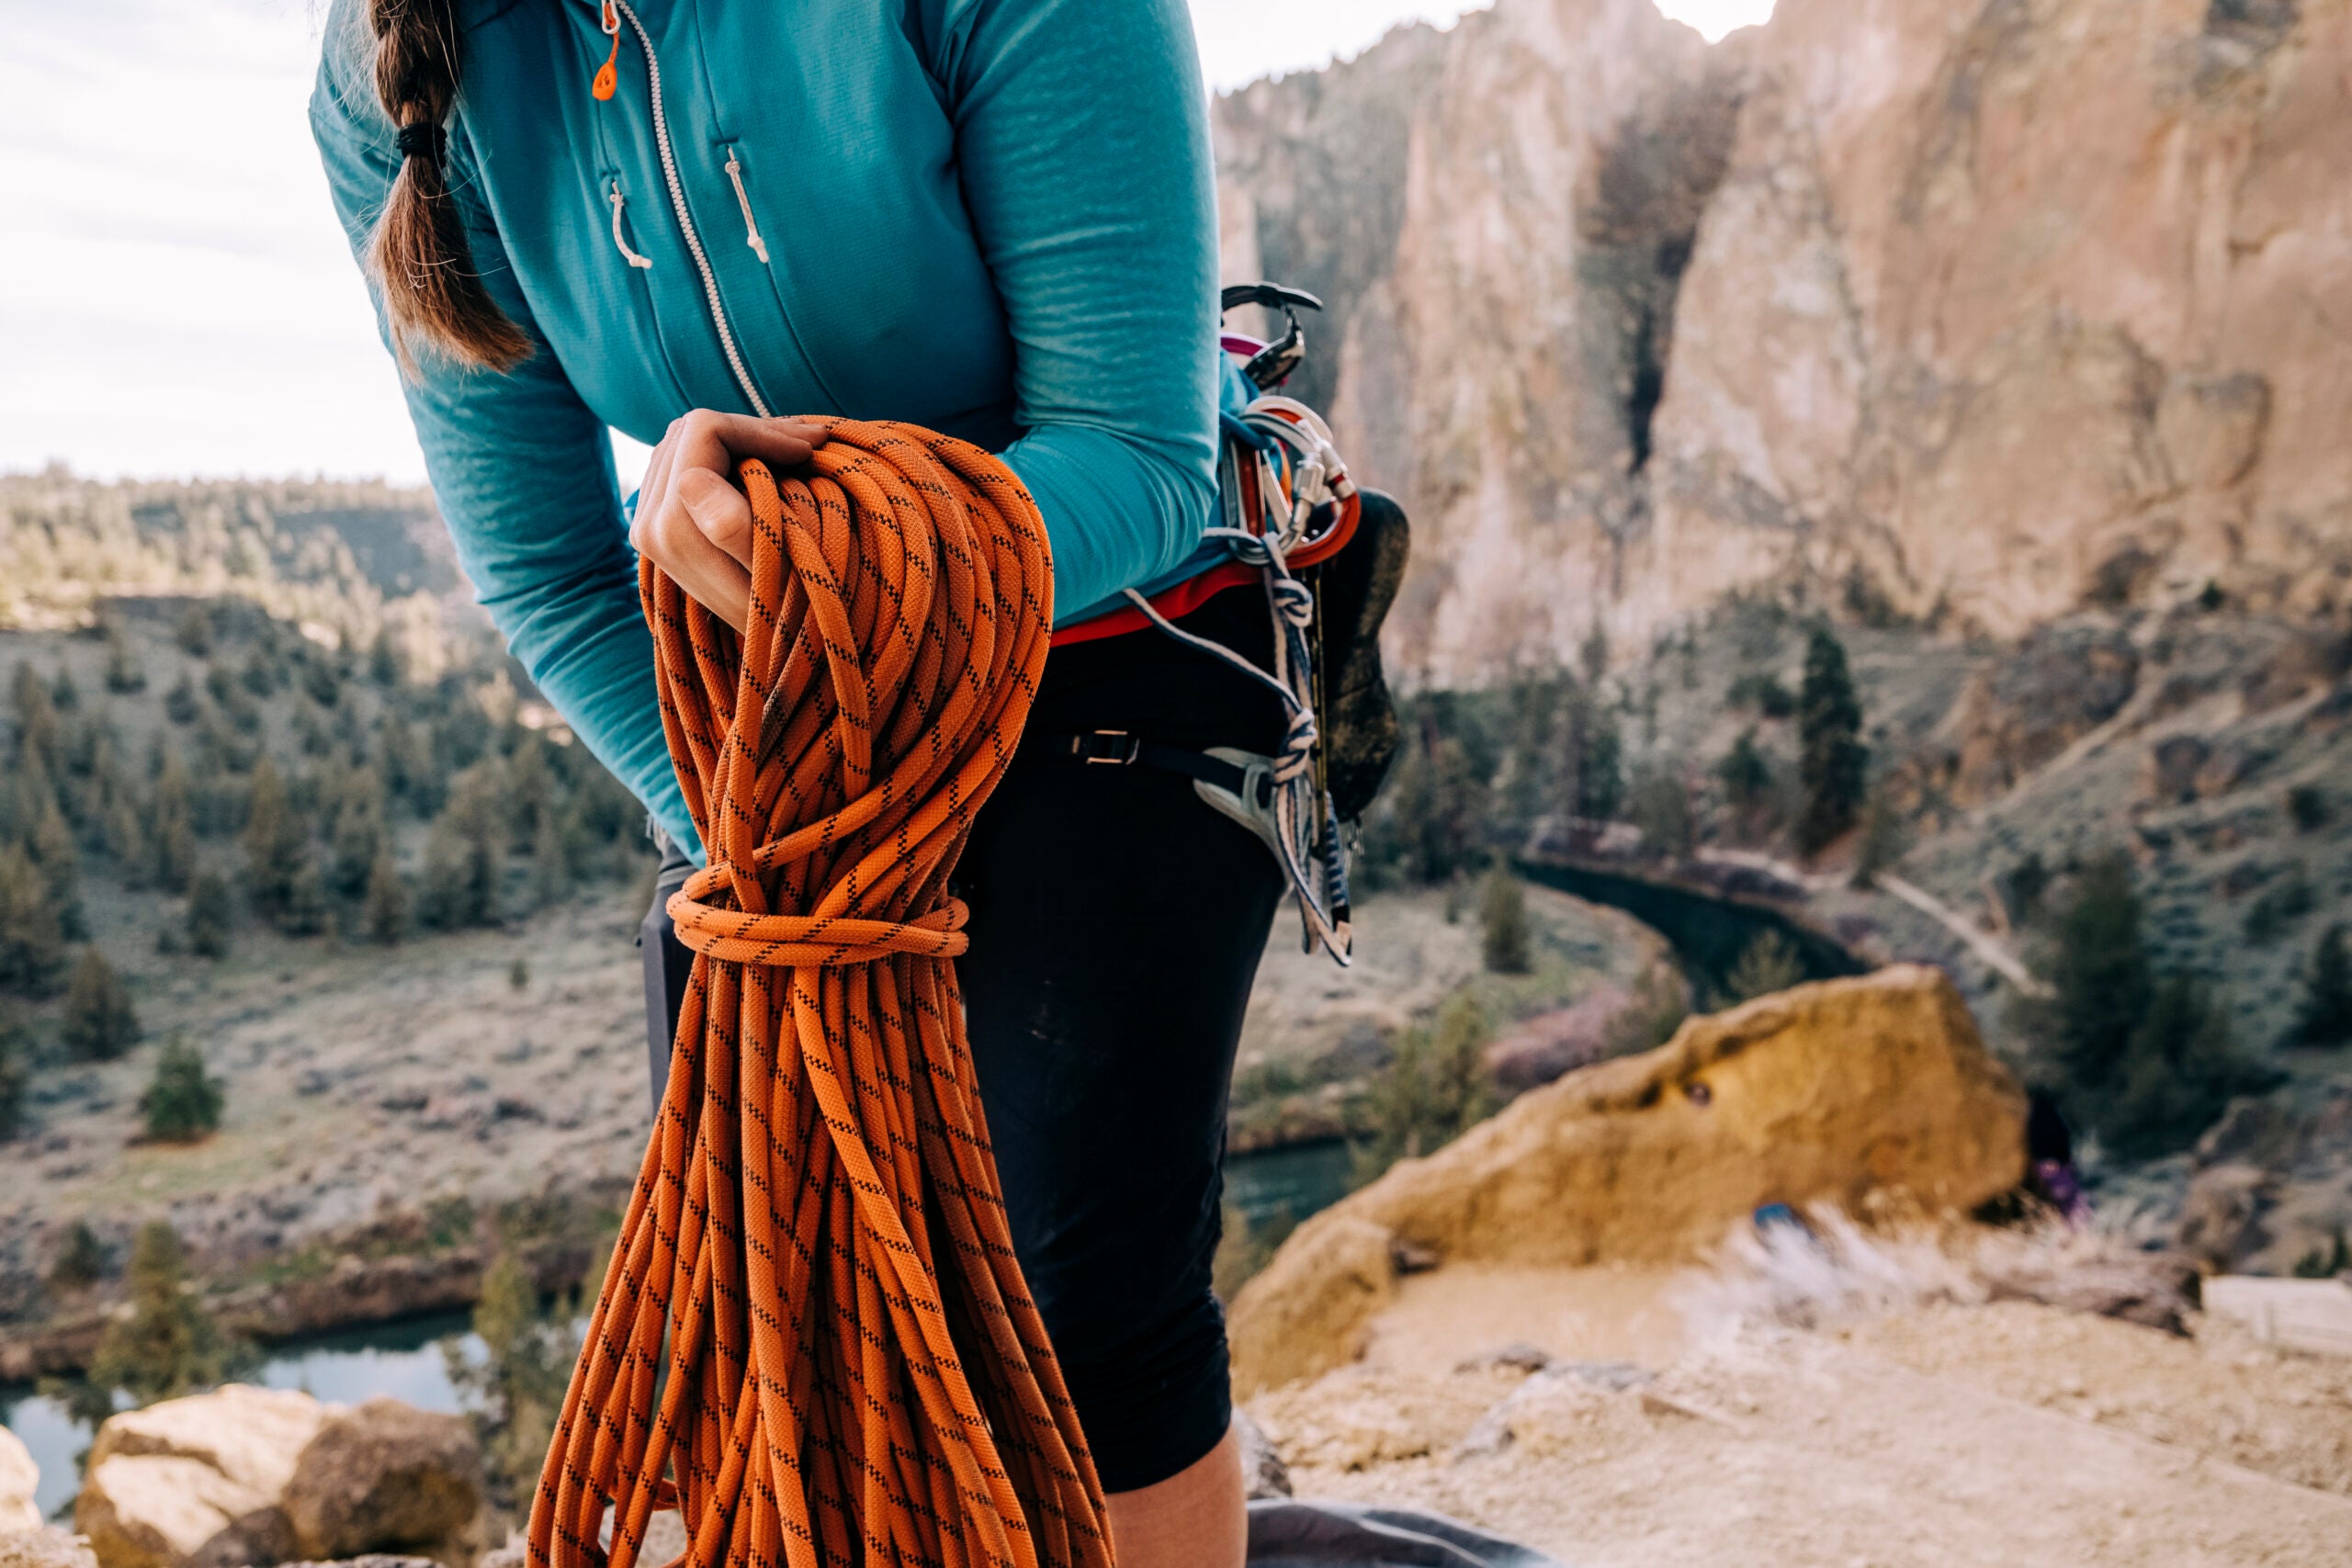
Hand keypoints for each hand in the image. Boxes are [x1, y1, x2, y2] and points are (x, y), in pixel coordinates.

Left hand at [630, 411, 826, 633]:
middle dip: (755, 431)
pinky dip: (728, 455)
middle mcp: (646, 522)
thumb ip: (732, 528)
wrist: (775, 662)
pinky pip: (683, 461)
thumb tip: (690, 478)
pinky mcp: (657, 524)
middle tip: (813, 445)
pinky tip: (770, 467)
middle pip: (691, 430)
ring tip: (798, 455)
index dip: (763, 431)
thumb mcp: (775, 574)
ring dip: (744, 439)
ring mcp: (647, 523)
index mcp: (670, 526)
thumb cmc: (790, 617)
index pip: (706, 432)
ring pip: (685, 440)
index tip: (812, 449)